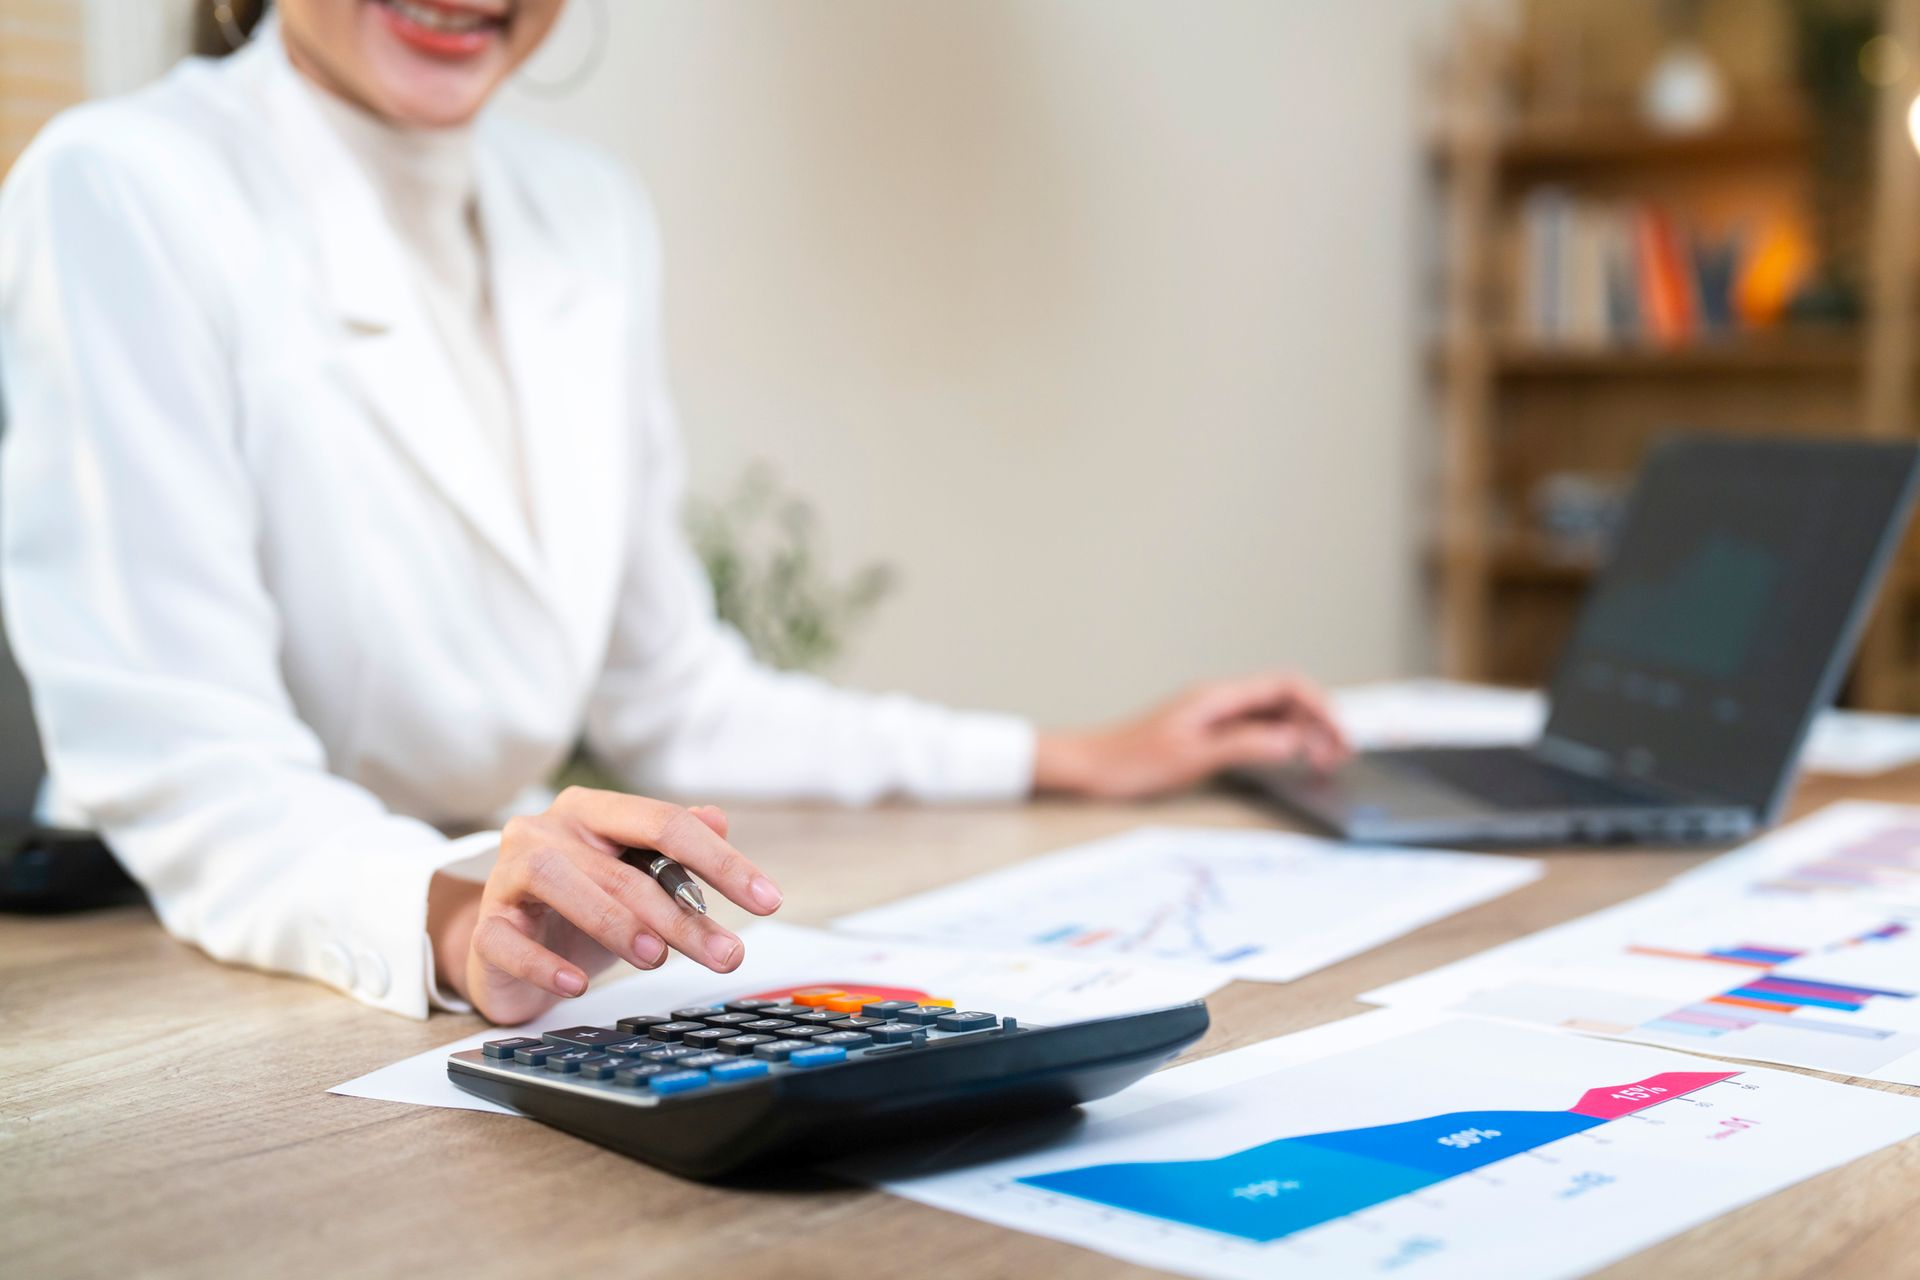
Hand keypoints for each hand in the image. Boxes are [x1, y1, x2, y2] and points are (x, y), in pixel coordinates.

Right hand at [428, 788, 782, 1024]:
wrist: (506, 949)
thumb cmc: (580, 908)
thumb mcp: (634, 877)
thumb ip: (674, 848)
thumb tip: (718, 820)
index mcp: (593, 812)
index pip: (664, 823)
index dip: (721, 862)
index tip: (768, 900)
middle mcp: (546, 830)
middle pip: (623, 866)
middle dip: (682, 913)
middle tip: (725, 954)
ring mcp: (507, 874)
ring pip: (560, 883)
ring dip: (615, 922)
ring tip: (656, 956)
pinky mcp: (485, 925)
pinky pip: (507, 940)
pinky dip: (544, 964)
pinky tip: (577, 984)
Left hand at [1032, 673, 1349, 799]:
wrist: (1089, 767)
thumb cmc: (1130, 763)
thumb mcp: (1193, 757)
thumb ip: (1245, 745)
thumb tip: (1292, 740)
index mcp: (1218, 697)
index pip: (1286, 686)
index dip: (1320, 707)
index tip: (1339, 738)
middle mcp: (1219, 700)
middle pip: (1285, 699)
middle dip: (1319, 721)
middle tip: (1338, 757)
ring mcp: (1213, 716)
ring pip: (1273, 714)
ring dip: (1303, 733)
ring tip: (1321, 761)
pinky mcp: (1206, 733)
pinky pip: (1255, 729)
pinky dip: (1280, 742)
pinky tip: (1288, 761)